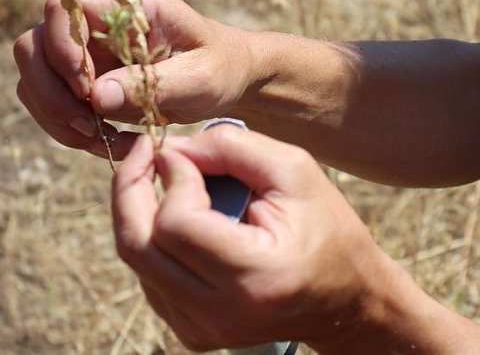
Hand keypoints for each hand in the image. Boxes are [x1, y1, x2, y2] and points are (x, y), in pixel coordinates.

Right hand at [13, 0, 253, 157]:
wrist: (228, 80)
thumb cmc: (221, 67)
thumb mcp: (202, 77)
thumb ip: (154, 83)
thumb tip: (96, 96)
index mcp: (126, 4)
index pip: (63, 7)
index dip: (62, 46)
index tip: (86, 87)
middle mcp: (95, 24)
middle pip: (34, 46)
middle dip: (52, 93)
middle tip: (90, 126)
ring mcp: (83, 53)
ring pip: (35, 81)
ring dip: (60, 119)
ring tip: (107, 142)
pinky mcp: (83, 83)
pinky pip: (52, 107)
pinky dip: (71, 132)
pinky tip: (112, 144)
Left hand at [111, 126, 393, 351]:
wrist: (349, 299)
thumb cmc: (328, 229)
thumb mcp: (295, 171)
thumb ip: (232, 148)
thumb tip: (171, 150)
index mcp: (253, 275)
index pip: (176, 225)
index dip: (172, 178)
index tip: (184, 152)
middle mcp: (219, 312)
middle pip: (137, 245)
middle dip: (130, 189)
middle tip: (145, 153)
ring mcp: (201, 329)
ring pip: (137, 260)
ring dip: (142, 212)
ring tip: (172, 181)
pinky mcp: (192, 331)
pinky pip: (149, 276)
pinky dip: (154, 238)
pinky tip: (181, 216)